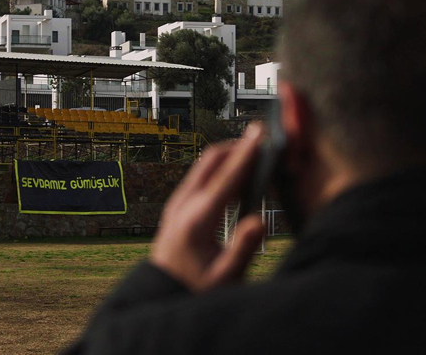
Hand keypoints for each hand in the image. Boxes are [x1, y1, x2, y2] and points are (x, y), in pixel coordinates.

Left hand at [151, 124, 265, 291]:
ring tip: (256, 155)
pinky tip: (238, 176)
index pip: (226, 178)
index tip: (259, 132)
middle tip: (264, 140)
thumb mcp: (224, 278)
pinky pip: (200, 176)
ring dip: (229, 155)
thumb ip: (243, 249)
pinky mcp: (177, 205)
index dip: (245, 153)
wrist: (161, 294)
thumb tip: (261, 221)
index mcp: (197, 220)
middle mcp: (183, 204)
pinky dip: (220, 168)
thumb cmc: (195, 289)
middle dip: (237, 146)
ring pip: (204, 165)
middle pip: (211, 160)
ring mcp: (177, 202)